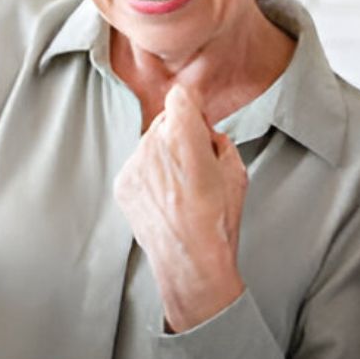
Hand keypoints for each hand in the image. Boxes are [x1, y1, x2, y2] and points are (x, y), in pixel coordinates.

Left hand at [114, 86, 247, 332]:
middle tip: (197, 163)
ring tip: (183, 190)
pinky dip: (151, 176)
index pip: (181, 96)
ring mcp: (133, 164)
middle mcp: (153, 144)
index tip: (198, 117)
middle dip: (180, 133)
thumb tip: (207, 134)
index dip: (192, 106)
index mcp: (184, 136)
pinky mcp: (123, 184)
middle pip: (164, 120)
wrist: (190, 262)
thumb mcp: (236, 171)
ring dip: (164, 156)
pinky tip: (167, 200)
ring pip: (150, 144)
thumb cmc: (218, 221)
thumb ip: (219, 141)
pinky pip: (138, 167)